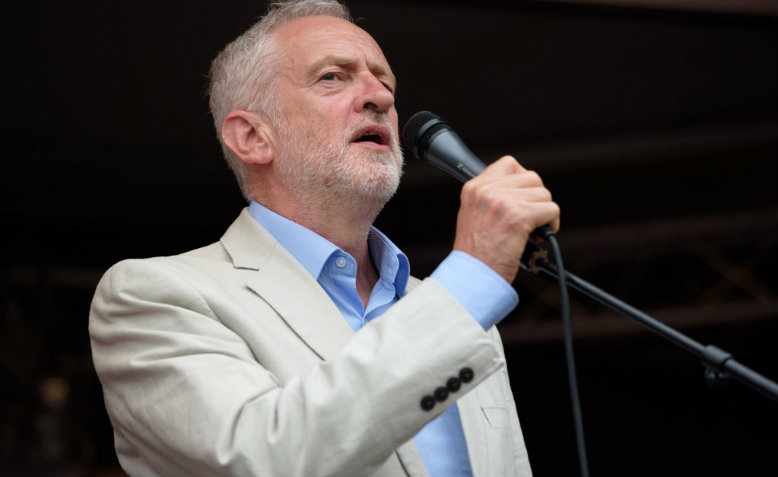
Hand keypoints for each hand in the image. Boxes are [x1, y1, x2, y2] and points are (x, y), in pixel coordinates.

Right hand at [453, 156, 560, 282]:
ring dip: (544, 213)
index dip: (522, 180)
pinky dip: (552, 225)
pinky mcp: (519, 217)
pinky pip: (551, 210)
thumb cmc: (476, 254)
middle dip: (536, 198)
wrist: (473, 276)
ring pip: (544, 194)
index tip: (522, 197)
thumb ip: (490, 198)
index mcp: (474, 188)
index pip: (509, 164)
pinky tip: (538, 238)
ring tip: (532, 231)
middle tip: (530, 218)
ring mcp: (503, 202)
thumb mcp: (472, 216)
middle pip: (532, 177)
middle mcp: (487, 191)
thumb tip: (521, 191)